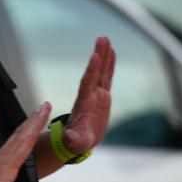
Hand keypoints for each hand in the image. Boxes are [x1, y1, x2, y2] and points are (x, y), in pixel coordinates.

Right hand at [0, 103, 51, 181]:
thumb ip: (6, 168)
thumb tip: (11, 167)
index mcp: (5, 154)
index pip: (19, 135)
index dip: (29, 123)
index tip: (39, 112)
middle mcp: (6, 151)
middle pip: (23, 131)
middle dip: (35, 117)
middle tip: (45, 105)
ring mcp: (8, 156)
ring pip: (24, 135)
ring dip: (35, 121)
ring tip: (44, 110)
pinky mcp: (10, 164)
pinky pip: (23, 147)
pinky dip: (30, 135)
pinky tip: (36, 128)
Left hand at [62, 37, 115, 153]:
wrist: (79, 142)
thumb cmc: (77, 143)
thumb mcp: (76, 143)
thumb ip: (74, 139)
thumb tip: (70, 137)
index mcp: (84, 105)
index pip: (87, 84)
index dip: (91, 70)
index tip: (94, 56)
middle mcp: (89, 95)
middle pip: (95, 72)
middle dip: (98, 55)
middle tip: (101, 38)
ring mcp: (96, 94)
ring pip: (102, 71)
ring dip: (104, 55)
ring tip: (105, 39)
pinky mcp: (103, 96)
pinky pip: (107, 77)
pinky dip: (110, 65)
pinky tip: (112, 51)